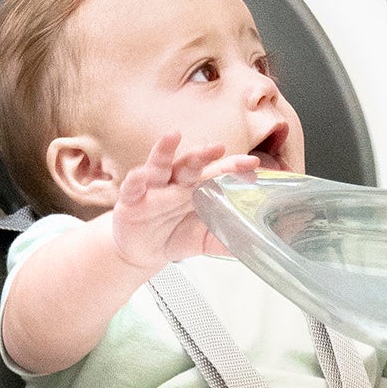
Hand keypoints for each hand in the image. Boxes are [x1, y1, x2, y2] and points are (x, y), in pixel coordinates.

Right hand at [103, 131, 250, 276]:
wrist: (142, 251)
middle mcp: (174, 184)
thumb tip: (256, 247)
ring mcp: (152, 189)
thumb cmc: (173, 236)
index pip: (216, 174)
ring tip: (173, 136)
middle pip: (190, 165)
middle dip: (203, 155)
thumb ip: (227, 241)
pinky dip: (135, 180)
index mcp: (195, 190)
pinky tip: (140, 174)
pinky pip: (132, 188)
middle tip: (217, 147)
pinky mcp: (130, 201)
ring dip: (165, 151)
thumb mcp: (204, 241)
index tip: (253, 164)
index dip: (233, 167)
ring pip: (159, 167)